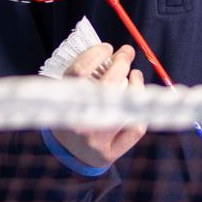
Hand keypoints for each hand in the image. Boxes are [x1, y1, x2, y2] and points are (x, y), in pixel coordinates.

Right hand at [50, 42, 145, 168]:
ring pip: (124, 106)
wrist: (69, 153)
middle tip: (126, 53)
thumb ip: (85, 74)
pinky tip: (137, 95)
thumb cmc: (71, 113)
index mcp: (61, 104)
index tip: (107, 47)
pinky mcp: (109, 153)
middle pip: (106, 86)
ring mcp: (95, 140)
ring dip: (136, 85)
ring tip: (134, 73)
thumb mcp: (66, 92)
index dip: (96, 54)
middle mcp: (77, 123)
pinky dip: (139, 107)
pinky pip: (135, 127)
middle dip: (121, 63)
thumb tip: (116, 52)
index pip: (80, 72)